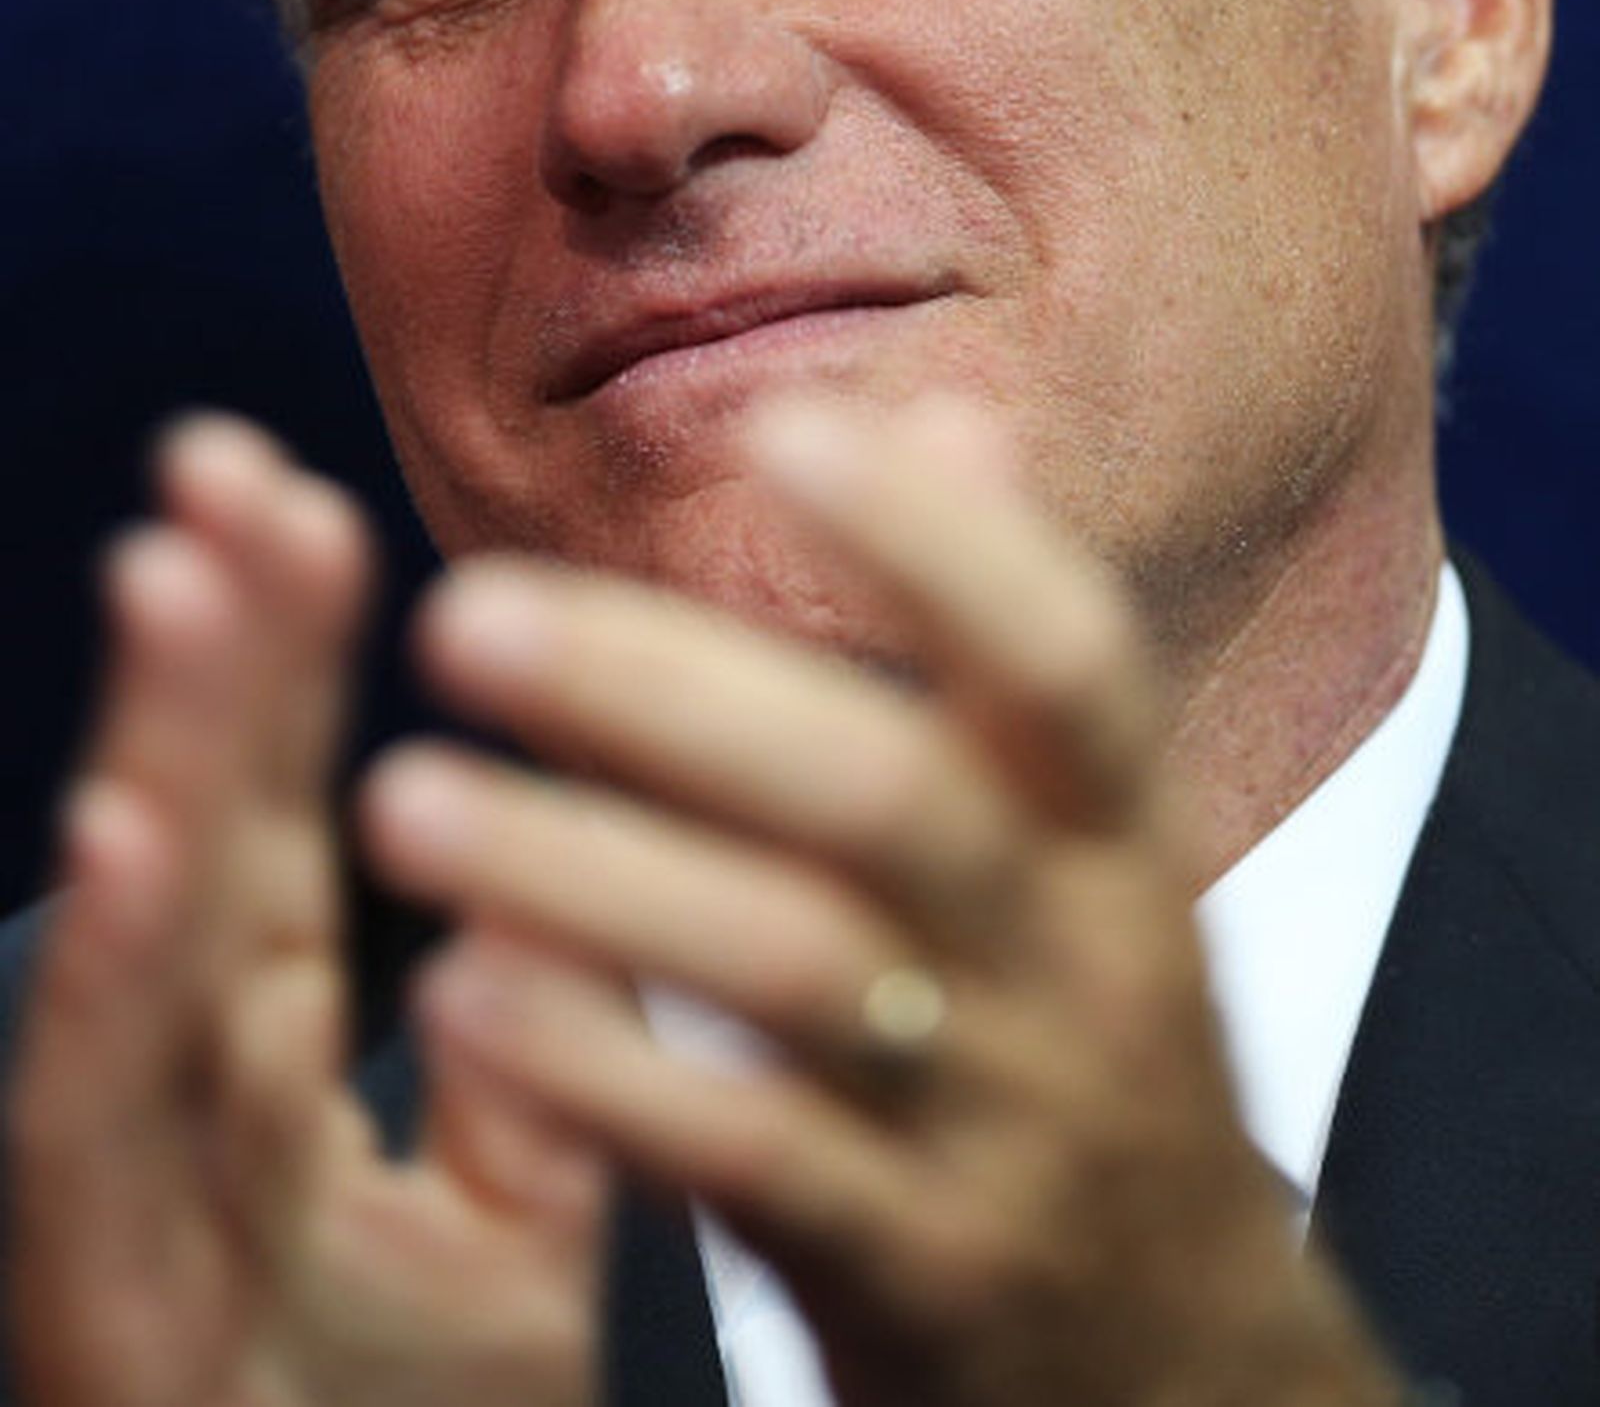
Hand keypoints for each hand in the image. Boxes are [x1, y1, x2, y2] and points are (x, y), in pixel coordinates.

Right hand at [7, 419, 601, 1406]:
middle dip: (210, 654)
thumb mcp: (517, 1222)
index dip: (283, 664)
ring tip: (174, 578)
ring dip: (156, 759)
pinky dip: (108, 991)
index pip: (279, 824)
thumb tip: (589, 847)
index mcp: (282, 1068)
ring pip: (141, 958)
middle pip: (203, 846)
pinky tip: (132, 839)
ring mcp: (141, 1215)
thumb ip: (545, 1041)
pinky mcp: (113, 1332)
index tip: (302, 496)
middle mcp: (197, 1113)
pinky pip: (102, 1150)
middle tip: (218, 464)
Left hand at [363, 397, 1404, 1406]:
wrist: (1180, 1377)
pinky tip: (460, 988)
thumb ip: (1004, 662)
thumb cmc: (1082, 1060)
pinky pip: (747, 1168)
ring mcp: (1004, 1132)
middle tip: (465, 614)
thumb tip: (956, 419)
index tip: (780, 428)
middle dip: (675, 692)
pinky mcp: (919, 1280)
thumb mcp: (1091, 869)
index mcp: (1118, 851)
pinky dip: (601, 1070)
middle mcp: (1083, 971)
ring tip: (402, 796)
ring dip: (590, 873)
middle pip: (889, 799)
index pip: (1068, 664)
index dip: (940, 543)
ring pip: (794, 978)